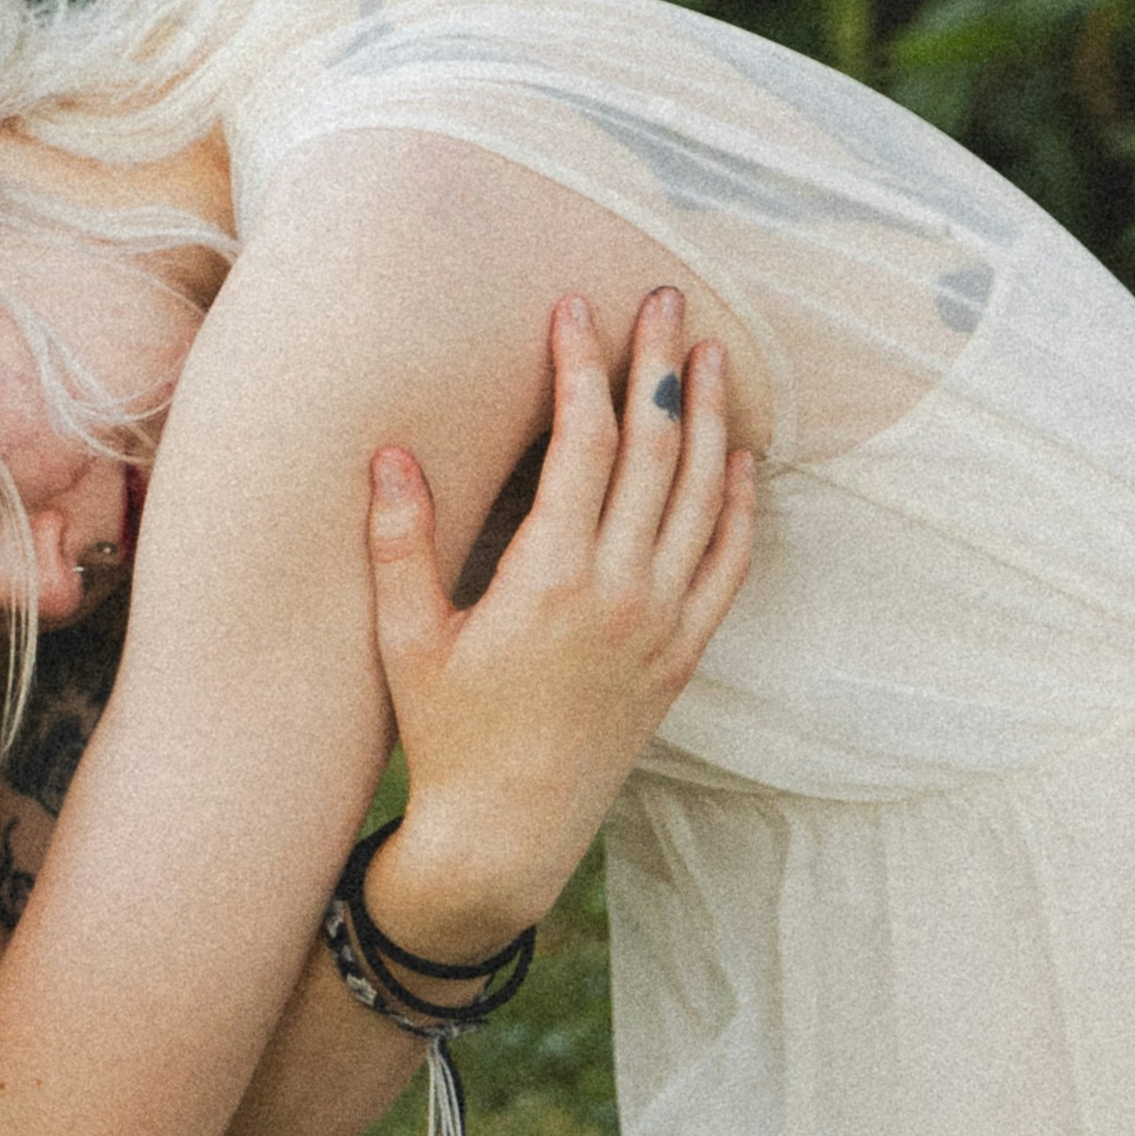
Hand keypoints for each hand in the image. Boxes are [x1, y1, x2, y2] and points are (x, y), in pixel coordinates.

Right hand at [360, 291, 756, 950]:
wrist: (505, 837)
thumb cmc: (445, 736)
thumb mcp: (404, 640)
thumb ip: (398, 542)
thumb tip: (391, 450)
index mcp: (551, 578)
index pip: (582, 442)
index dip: (582, 367)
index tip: (576, 308)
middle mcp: (620, 593)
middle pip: (656, 451)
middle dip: (660, 367)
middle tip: (664, 298)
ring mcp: (661, 625)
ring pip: (703, 499)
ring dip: (711, 419)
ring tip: (713, 354)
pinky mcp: (681, 657)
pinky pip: (728, 567)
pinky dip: (742, 507)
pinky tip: (743, 462)